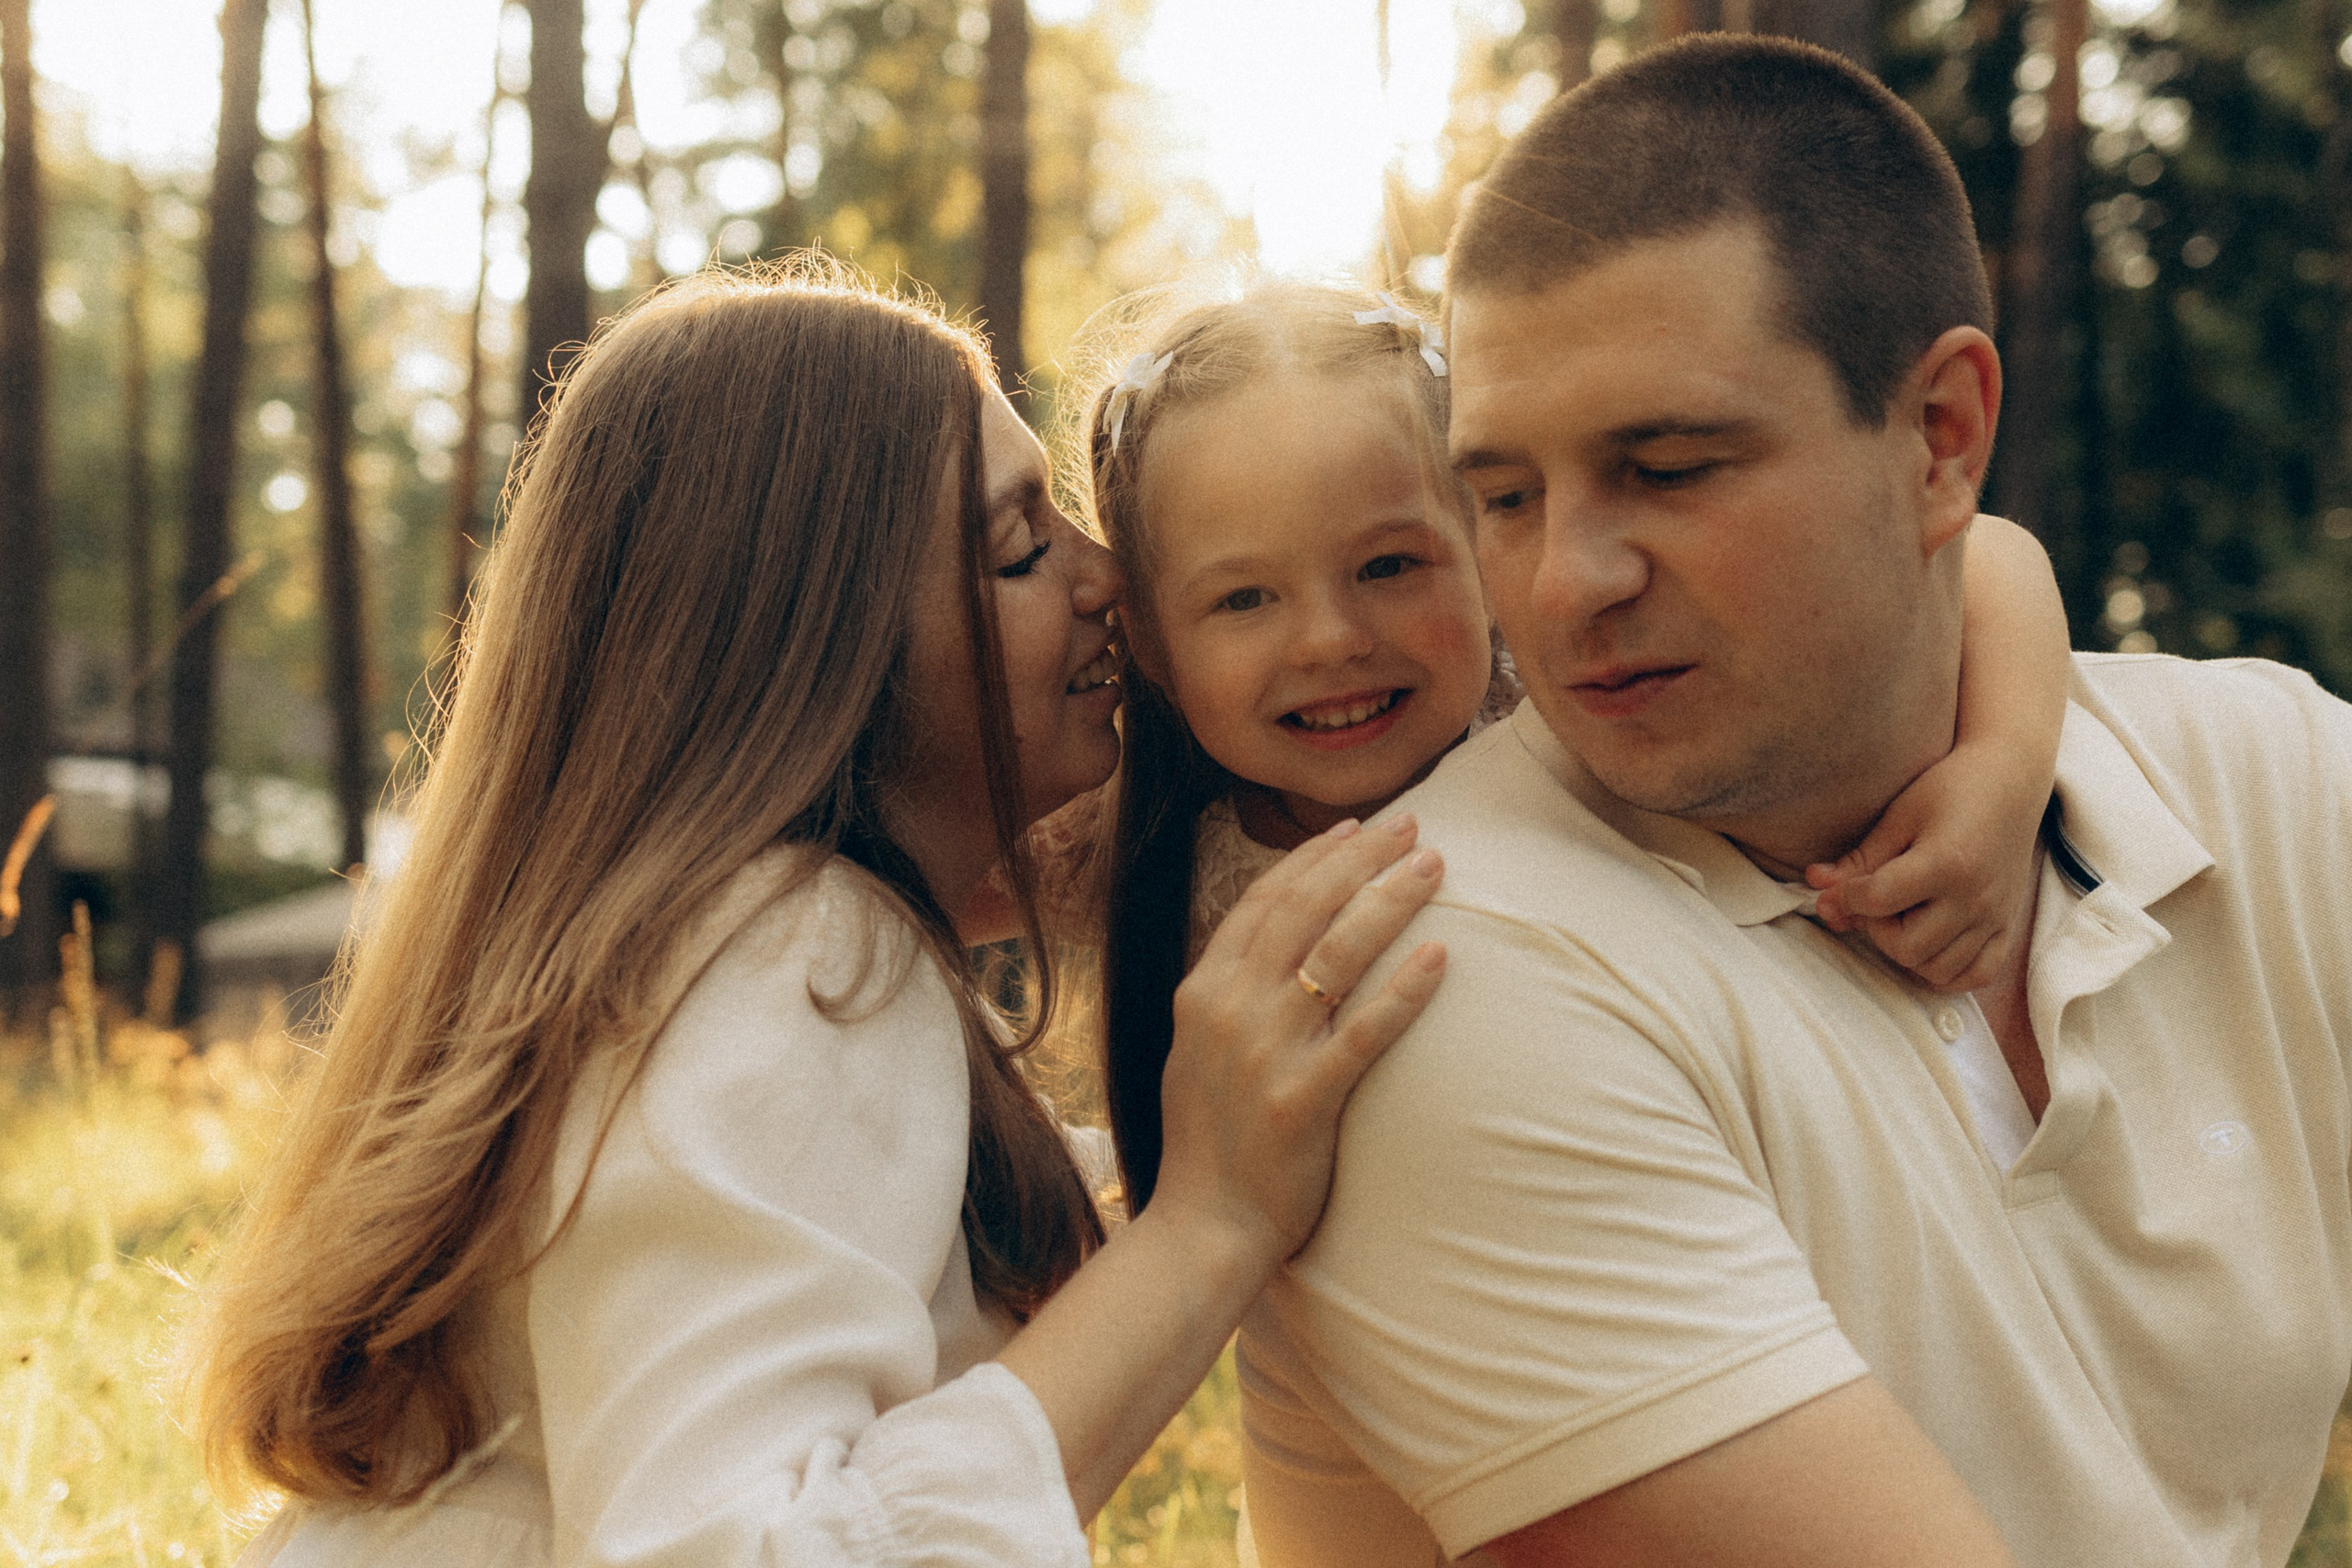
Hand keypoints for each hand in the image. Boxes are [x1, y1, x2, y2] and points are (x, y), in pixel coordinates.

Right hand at [1153, 814, 1446, 1263]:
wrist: (1203, 1225)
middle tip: (1414, 825)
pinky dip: (1404, 988)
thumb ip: (1232, 994)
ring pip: (1338, 953)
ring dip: (1390, 901)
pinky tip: (1441, 955)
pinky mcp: (1304, 1098)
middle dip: (1362, 858)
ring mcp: (1266, 1052)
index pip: (1264, 901)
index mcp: (1202, 992)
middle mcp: (1230, 1009)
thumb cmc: (1210, 1141)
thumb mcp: (1200, 1051)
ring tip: (1434, 867)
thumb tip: (1277, 942)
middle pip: (1305, 909)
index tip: (1357, 827)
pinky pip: (1365, 1030)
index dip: (1314, 858)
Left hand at [1806, 747, 2037, 992]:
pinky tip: (1928, 943)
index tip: (1842, 886)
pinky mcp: (2008, 927)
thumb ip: (1860, 859)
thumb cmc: (1950, 790)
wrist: (2010, 781)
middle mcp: (1976, 898)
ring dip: (1907, 951)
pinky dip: (1946, 971)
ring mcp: (1995, 917)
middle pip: (1906, 947)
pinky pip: (1976, 976)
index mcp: (1947, 862)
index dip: (1847, 897)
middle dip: (1877, 929)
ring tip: (1904, 916)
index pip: (1879, 900)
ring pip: (1936, 969)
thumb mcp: (1899, 817)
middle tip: (1877, 901)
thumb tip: (1816, 889)